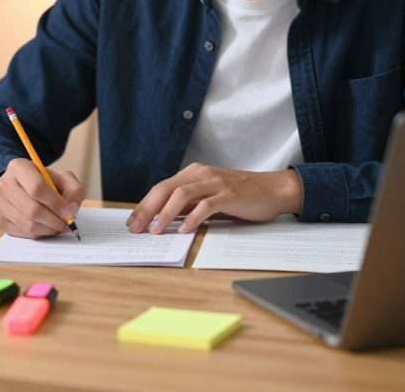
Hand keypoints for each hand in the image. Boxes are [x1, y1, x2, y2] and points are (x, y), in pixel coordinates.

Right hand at [0, 158, 84, 238]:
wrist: (25, 187)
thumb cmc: (46, 183)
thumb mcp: (64, 179)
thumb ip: (73, 190)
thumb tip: (70, 210)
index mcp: (18, 167)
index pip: (37, 188)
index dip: (55, 203)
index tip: (69, 212)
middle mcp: (3, 183)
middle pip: (32, 209)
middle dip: (54, 220)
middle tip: (66, 223)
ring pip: (27, 224)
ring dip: (48, 229)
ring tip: (58, 225)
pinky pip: (22, 233)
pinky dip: (38, 234)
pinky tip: (45, 227)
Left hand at [127, 163, 303, 233]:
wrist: (272, 189)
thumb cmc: (240, 196)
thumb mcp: (209, 197)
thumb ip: (188, 204)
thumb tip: (162, 219)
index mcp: (193, 174)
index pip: (161, 188)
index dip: (144, 205)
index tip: (132, 222)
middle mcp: (201, 174)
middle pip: (166, 189)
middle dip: (147, 209)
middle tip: (136, 228)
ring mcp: (215, 183)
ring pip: (182, 195)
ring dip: (166, 214)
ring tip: (156, 230)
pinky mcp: (229, 195)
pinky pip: (206, 205)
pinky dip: (193, 218)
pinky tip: (185, 230)